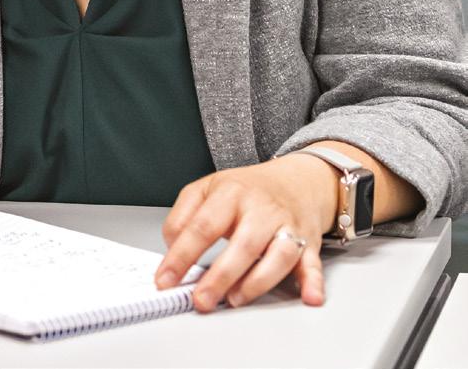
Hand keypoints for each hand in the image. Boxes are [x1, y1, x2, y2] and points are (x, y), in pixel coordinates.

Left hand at [154, 156, 337, 312]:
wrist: (295, 179)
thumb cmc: (246, 190)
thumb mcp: (205, 189)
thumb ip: (183, 216)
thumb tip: (171, 248)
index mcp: (230, 193)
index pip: (202, 226)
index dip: (181, 255)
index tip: (166, 279)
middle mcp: (261, 209)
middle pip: (242, 244)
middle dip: (220, 277)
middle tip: (201, 300)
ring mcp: (287, 225)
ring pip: (279, 255)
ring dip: (257, 282)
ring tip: (234, 299)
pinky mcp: (309, 242)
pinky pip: (313, 264)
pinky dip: (313, 282)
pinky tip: (309, 297)